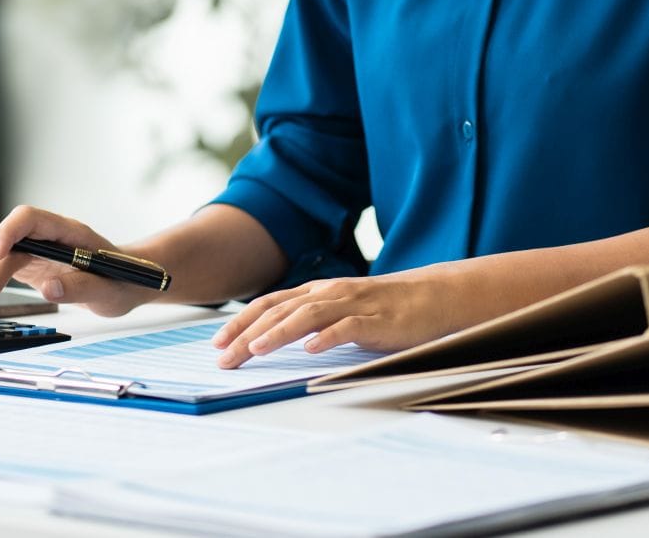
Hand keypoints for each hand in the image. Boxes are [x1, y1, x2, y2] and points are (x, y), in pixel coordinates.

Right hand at [0, 204, 155, 319]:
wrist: (128, 283)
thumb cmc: (123, 282)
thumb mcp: (109, 291)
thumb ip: (80, 287)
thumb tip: (48, 289)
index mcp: (68, 232)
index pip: (29, 219)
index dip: (8, 232)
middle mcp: (47, 235)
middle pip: (6, 240)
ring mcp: (37, 247)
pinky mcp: (30, 262)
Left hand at [209, 269, 474, 368]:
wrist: (430, 298)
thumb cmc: (382, 309)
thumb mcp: (339, 310)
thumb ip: (311, 321)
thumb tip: (272, 340)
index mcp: (317, 291)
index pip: (269, 304)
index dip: (241, 322)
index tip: (217, 343)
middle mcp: (329, 293)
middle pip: (280, 311)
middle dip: (247, 334)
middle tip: (224, 358)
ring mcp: (352, 304)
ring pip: (307, 316)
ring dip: (278, 334)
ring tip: (255, 350)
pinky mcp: (375, 320)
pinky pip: (348, 327)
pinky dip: (328, 337)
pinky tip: (312, 350)